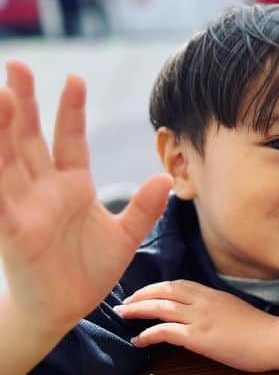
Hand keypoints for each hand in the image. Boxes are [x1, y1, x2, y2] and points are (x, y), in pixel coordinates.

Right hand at [0, 61, 171, 334]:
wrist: (63, 310)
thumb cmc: (87, 272)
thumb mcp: (125, 237)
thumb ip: (144, 207)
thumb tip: (166, 177)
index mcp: (72, 186)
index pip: (70, 139)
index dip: (71, 110)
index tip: (75, 78)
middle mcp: (44, 190)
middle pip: (30, 137)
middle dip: (24, 102)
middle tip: (17, 65)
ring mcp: (24, 207)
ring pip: (9, 159)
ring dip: (3, 128)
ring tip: (0, 94)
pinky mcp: (12, 230)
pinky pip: (0, 200)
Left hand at [116, 280, 273, 371]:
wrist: (275, 339)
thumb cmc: (262, 330)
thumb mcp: (236, 310)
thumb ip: (218, 308)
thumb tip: (205, 315)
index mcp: (214, 294)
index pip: (178, 284)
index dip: (157, 288)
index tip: (144, 294)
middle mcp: (204, 302)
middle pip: (164, 291)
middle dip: (141, 295)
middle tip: (124, 303)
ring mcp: (201, 319)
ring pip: (160, 308)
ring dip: (138, 310)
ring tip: (123, 315)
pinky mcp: (199, 337)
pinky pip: (165, 331)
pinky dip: (148, 334)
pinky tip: (138, 340)